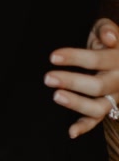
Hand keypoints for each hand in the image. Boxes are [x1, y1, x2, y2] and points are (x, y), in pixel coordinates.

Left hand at [46, 18, 118, 137]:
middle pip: (97, 85)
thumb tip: (109, 37)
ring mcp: (115, 96)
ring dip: (77, 103)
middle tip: (47, 78)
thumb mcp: (107, 28)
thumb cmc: (108, 39)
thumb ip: (106, 29)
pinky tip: (71, 132)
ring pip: (98, 106)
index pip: (97, 60)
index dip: (75, 57)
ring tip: (56, 96)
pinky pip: (98, 119)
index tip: (52, 57)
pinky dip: (85, 127)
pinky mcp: (109, 107)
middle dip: (71, 81)